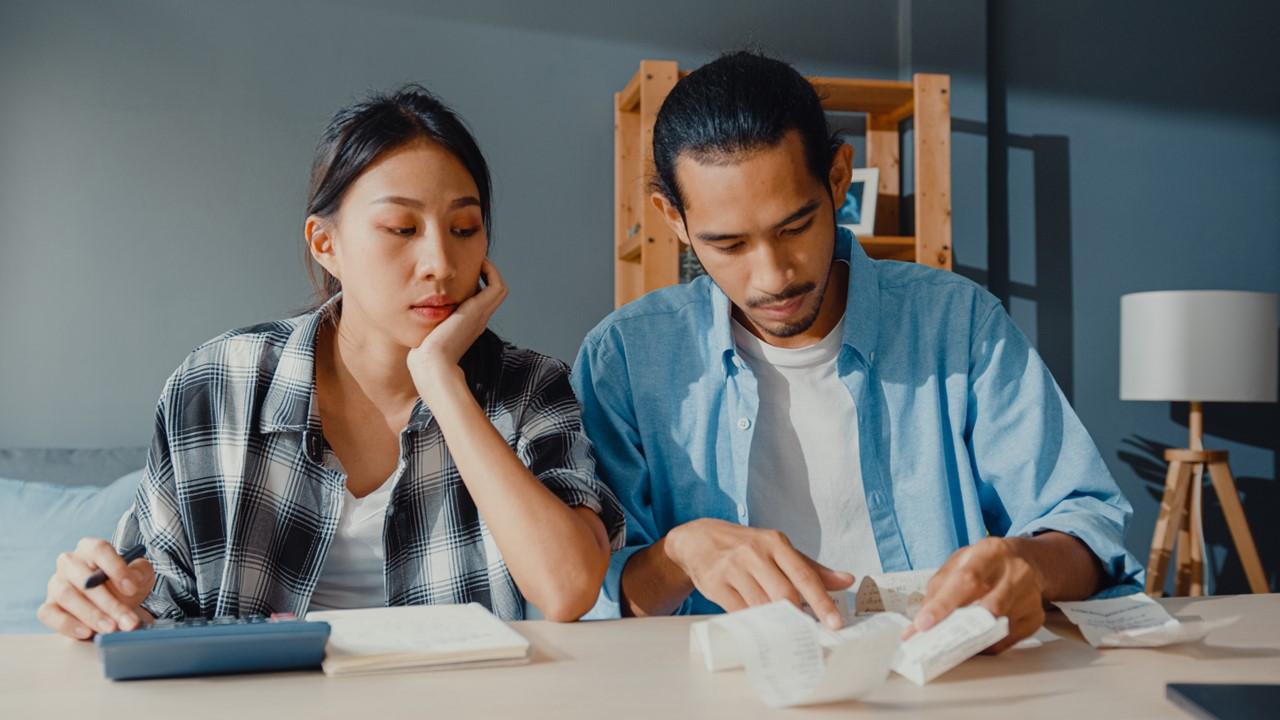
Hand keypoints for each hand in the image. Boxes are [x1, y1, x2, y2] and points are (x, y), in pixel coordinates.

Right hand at [37, 538, 155, 639]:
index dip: (116, 568)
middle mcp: (70, 563)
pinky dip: (68, 624)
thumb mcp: (140, 575)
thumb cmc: (125, 586)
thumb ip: (140, 571)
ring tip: (111, 628)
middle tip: (127, 620)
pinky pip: (49, 614)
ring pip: (66, 595)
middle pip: (84, 578)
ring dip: (91, 615)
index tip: (132, 588)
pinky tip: (87, 632)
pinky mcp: (48, 606)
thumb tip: (134, 578)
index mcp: (91, 548)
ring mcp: (55, 584)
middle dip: (108, 602)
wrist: (115, 607)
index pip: (99, 550)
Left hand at [407, 258, 507, 394]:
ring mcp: (481, 315)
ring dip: (488, 272)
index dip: (472, 286)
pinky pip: (497, 285)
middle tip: (469, 262)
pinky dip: (491, 272)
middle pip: (490, 293)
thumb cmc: (424, 353)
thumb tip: (412, 313)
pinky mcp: (480, 309)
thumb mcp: (426, 333)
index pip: (478, 301)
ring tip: (475, 260)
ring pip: (497, 288)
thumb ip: (424, 322)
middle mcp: (478, 319)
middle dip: (481, 275)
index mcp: (468, 325)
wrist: (433, 362)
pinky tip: (476, 264)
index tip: (458, 274)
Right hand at [667, 519, 854, 628]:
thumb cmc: (745, 546)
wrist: (699, 540)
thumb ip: (811, 567)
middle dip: (799, 617)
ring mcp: (733, 568)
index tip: (834, 622)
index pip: (804, 575)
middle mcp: (754, 553)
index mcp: (775, 542)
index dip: (821, 601)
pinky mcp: (716, 584)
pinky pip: (740, 611)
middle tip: (811, 633)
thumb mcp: (777, 549)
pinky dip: (754, 623)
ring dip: (777, 622)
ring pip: (762, 605)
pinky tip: (763, 628)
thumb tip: (846, 580)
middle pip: (784, 594)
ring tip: (789, 632)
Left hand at [906, 537, 1044, 652]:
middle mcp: (1015, 572)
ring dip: (969, 640)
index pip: (966, 580)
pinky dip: (985, 645)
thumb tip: (920, 623)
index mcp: (990, 552)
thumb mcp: (959, 563)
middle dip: (957, 628)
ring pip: (997, 628)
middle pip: (989, 607)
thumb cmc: (986, 563)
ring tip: (947, 646)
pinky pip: (1006, 640)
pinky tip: (972, 643)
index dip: (943, 605)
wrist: (1025, 560)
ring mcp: (1029, 596)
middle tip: (933, 642)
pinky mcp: (1035, 617)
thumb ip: (939, 589)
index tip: (923, 625)